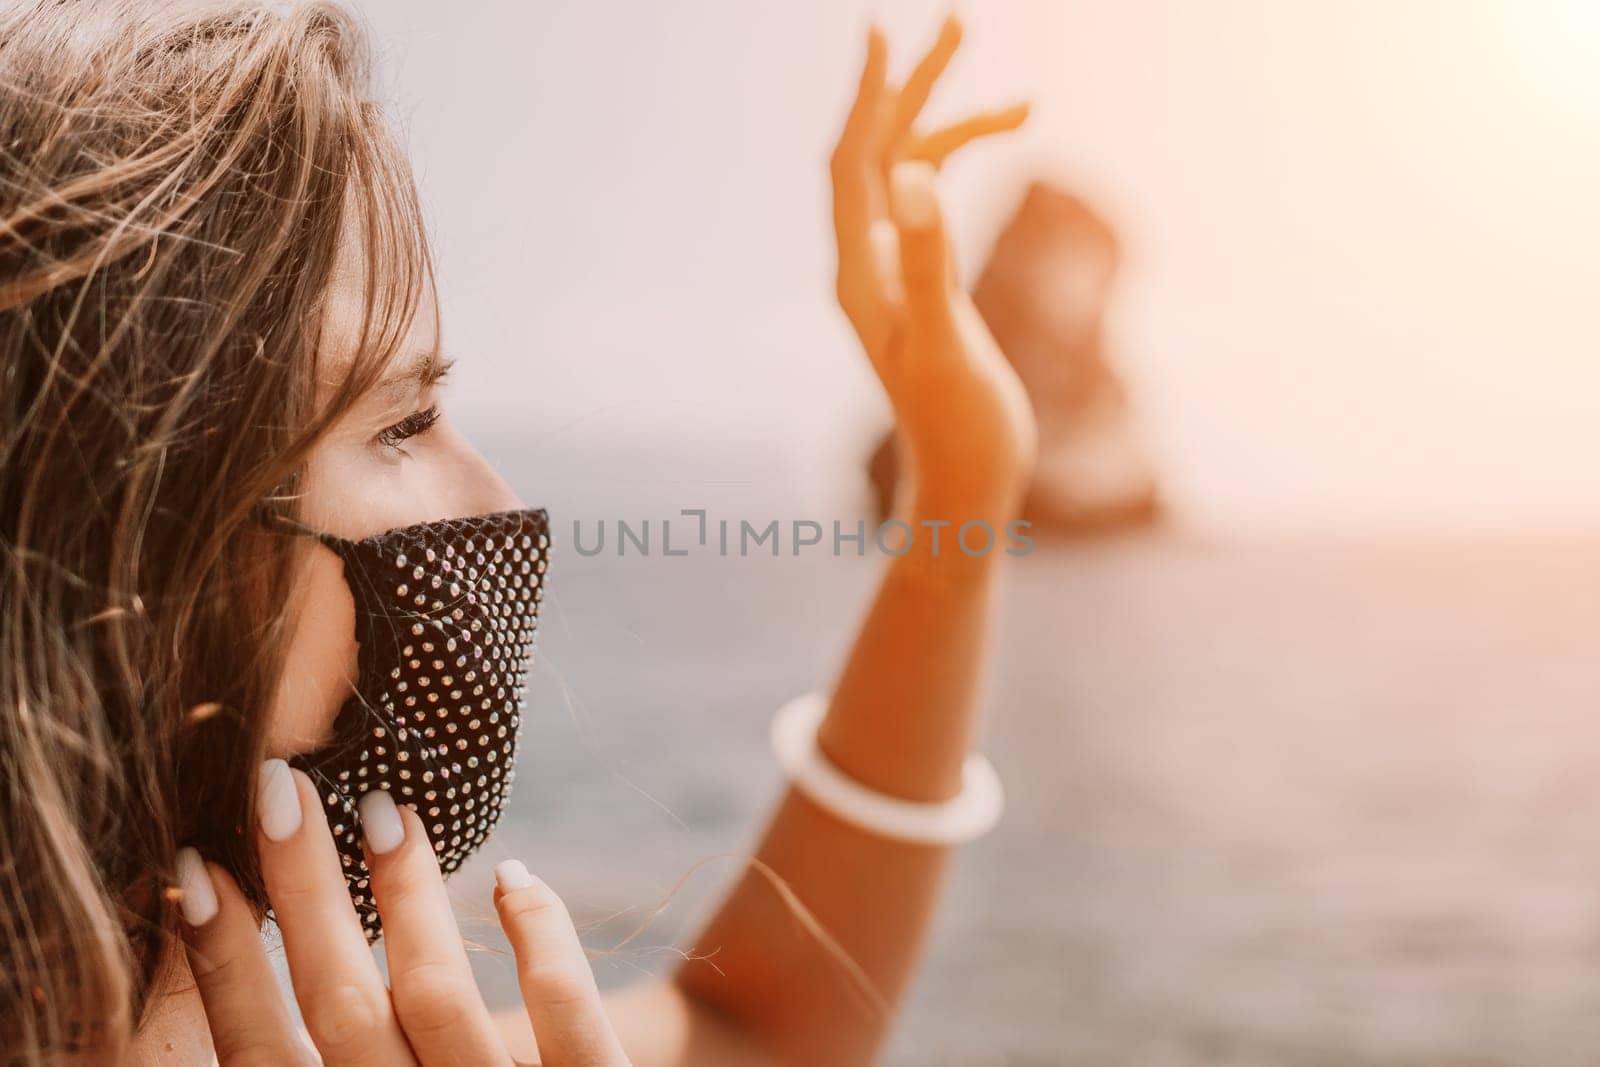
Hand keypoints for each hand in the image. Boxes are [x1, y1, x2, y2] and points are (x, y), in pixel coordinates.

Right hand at [176, 763, 628, 1065]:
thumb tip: (266, 999)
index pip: (264, 1056)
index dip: (222, 963)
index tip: (196, 863)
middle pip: (341, 1008)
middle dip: (303, 892)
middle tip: (282, 784)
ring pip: (438, 998)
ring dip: (406, 895)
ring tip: (388, 809)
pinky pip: (568, 1018)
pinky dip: (541, 938)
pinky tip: (515, 874)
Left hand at [831, 15, 1037, 520]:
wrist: (963, 481)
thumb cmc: (956, 426)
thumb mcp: (947, 342)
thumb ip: (930, 262)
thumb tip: (916, 178)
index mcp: (860, 269)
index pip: (852, 159)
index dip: (869, 93)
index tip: (886, 31)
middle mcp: (867, 263)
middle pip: (880, 152)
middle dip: (917, 88)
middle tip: (956, 21)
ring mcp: (894, 273)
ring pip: (912, 176)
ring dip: (956, 128)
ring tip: (1026, 104)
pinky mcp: (924, 286)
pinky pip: (933, 206)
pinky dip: (965, 170)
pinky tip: (1004, 151)